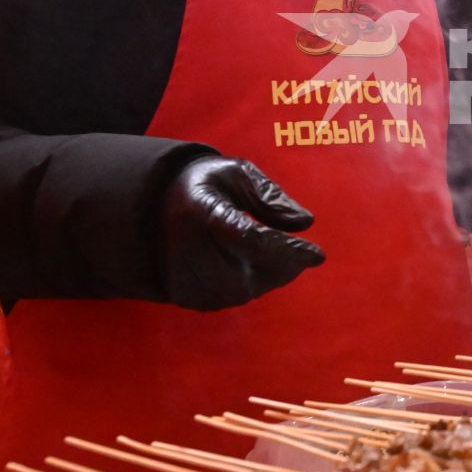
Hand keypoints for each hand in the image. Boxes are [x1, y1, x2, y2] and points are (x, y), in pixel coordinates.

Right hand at [157, 156, 325, 310]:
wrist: (154, 210)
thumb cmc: (206, 186)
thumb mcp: (237, 174)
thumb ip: (271, 195)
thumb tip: (304, 222)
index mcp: (202, 213)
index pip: (252, 240)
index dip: (287, 250)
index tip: (318, 254)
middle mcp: (191, 251)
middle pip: (254, 271)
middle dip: (285, 263)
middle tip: (301, 253)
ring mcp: (187, 278)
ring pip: (249, 289)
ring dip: (271, 274)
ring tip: (276, 254)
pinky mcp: (188, 296)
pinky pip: (235, 297)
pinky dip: (253, 283)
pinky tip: (253, 265)